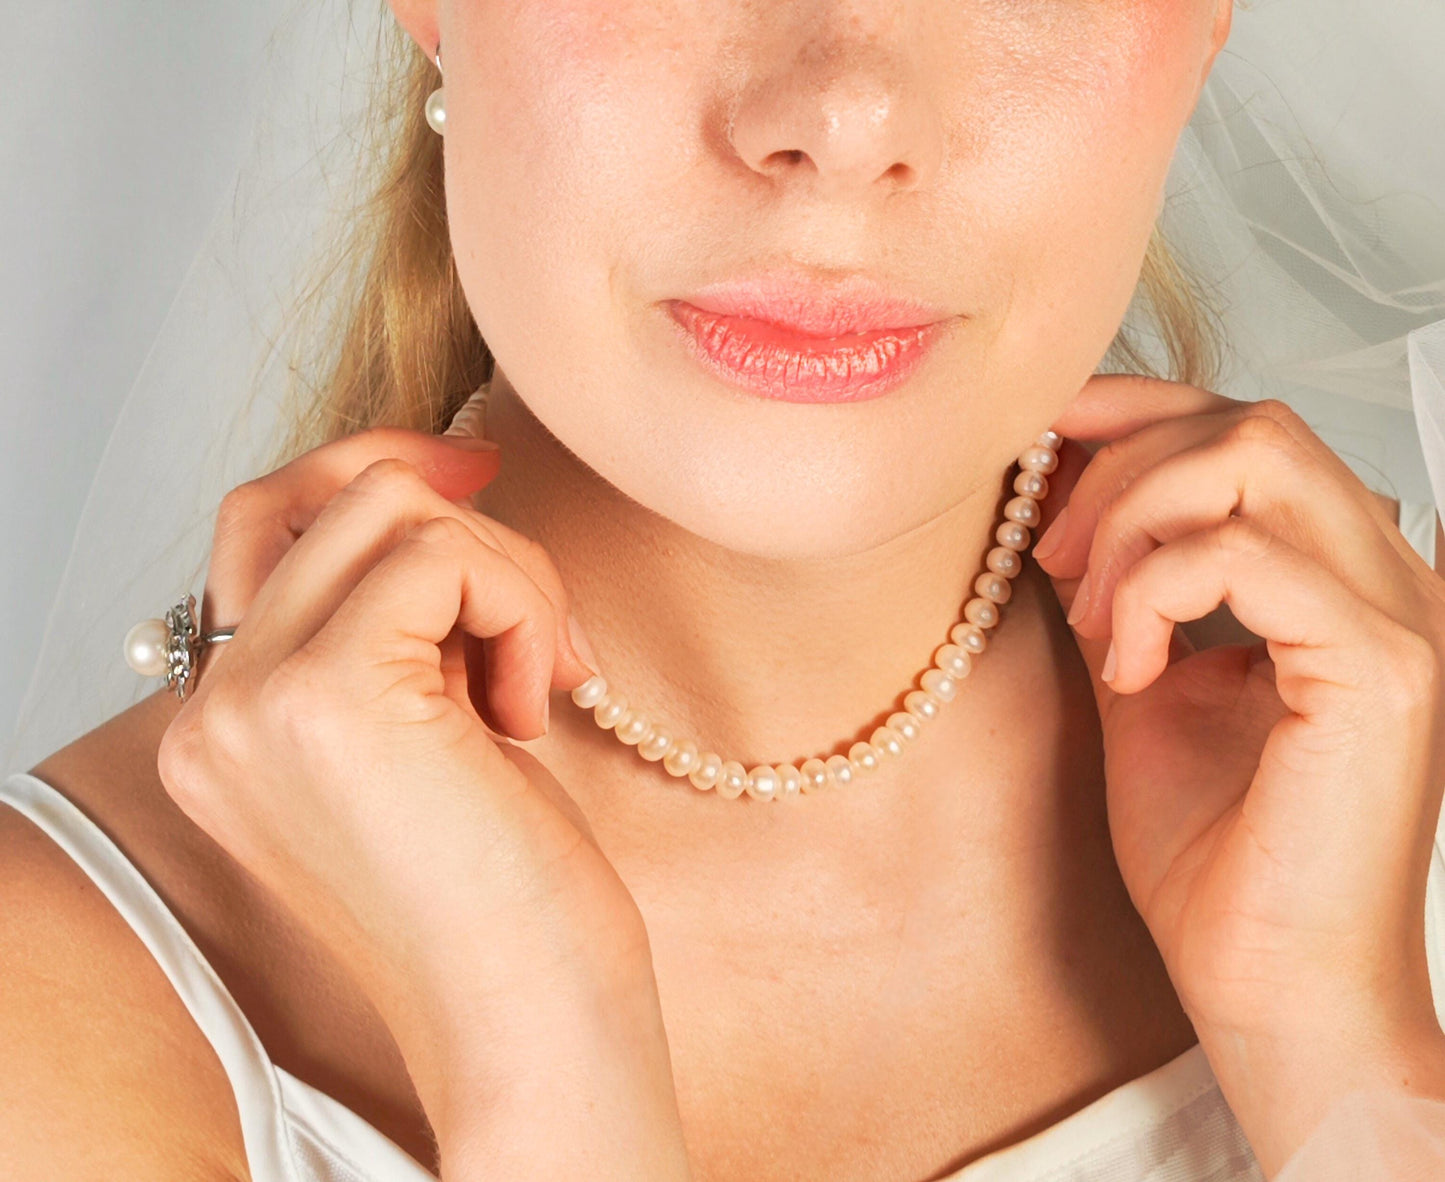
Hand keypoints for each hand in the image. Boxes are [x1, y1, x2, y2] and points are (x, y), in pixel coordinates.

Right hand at [156, 425, 689, 1178]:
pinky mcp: (329, 696)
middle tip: (544, 617)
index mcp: (225, 724)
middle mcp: (213, 711)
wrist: (530, 1021)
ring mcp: (256, 701)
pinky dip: (522, 604)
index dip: (370, 471)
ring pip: (394, 510)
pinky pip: (445, 553)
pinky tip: (538, 706)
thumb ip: (395, 618)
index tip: (472, 471)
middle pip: (332, 497)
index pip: (265, 523)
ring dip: (507, 574)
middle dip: (468, 530)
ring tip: (543, 681)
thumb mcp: (429, 726)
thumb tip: (437, 474)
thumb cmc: (504, 891)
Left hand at [1032, 375, 1444, 1171]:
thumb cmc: (1212, 856)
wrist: (1267, 984)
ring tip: (1094, 618)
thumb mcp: (1143, 682)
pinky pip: (1243, 555)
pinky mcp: (1382, 667)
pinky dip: (1156, 592)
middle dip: (1120, 463)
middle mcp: (1387, 576)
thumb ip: (1122, 585)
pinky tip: (1131, 669)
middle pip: (1249, 423)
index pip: (1246, 429)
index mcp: (1338, 575)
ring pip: (1253, 457)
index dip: (1134, 411)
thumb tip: (1057, 500)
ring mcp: (1399, 615)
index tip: (1041, 441)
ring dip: (1132, 521)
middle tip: (1053, 556)